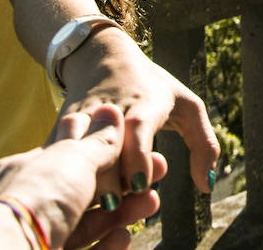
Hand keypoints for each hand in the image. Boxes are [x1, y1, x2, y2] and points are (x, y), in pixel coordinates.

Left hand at [0, 103, 165, 248]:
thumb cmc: (40, 196)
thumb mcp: (73, 158)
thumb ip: (98, 141)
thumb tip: (112, 112)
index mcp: (25, 170)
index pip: (70, 152)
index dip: (106, 147)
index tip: (136, 143)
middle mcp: (30, 202)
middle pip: (85, 189)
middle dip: (123, 182)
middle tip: (157, 172)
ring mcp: (41, 233)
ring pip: (89, 222)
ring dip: (123, 212)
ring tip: (152, 202)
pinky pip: (86, 249)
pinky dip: (108, 243)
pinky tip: (125, 236)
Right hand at [51, 27, 219, 198]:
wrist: (102, 57)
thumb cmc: (153, 88)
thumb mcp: (187, 107)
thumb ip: (204, 145)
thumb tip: (206, 186)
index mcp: (145, 102)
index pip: (139, 128)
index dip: (139, 156)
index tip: (142, 184)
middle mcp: (111, 108)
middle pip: (105, 146)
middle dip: (111, 179)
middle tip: (118, 203)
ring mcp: (83, 117)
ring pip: (75, 151)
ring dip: (83, 180)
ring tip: (94, 203)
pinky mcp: (62, 127)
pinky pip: (56, 155)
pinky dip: (62, 176)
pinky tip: (71, 195)